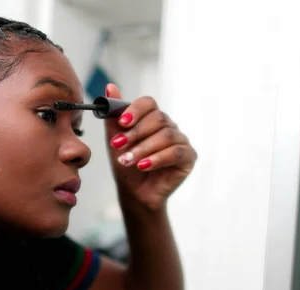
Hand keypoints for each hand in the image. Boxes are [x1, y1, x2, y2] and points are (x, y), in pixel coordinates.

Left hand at [104, 84, 196, 211]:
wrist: (134, 192)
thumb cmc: (126, 163)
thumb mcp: (115, 138)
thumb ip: (113, 115)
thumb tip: (109, 87)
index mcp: (152, 118)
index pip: (148, 103)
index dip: (135, 110)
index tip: (121, 123)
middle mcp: (169, 125)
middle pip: (158, 119)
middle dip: (136, 133)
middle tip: (118, 146)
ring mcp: (181, 140)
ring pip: (165, 136)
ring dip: (143, 149)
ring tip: (127, 161)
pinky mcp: (189, 156)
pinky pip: (176, 152)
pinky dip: (157, 159)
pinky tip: (143, 166)